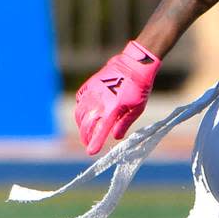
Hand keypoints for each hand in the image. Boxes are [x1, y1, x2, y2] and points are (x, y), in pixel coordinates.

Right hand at [74, 40, 160, 154]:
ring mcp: (92, 92)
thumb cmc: (139, 88)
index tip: (90, 152)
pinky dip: (80, 110)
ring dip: (81, 125)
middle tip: (87, 144)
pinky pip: (80, 101)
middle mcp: (99, 101)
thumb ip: (125, 123)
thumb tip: (115, 137)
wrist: (132, 65)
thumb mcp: (137, 108)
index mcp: (113, 108)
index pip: (101, 130)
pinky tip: (85, 114)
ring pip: (80, 113)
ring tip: (85, 132)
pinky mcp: (89, 85)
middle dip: (85, 136)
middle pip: (87, 124)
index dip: (95, 142)